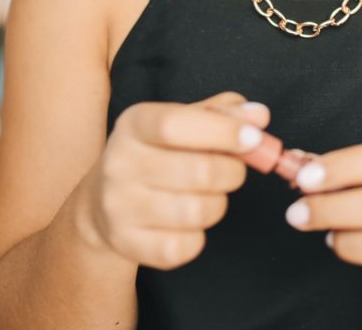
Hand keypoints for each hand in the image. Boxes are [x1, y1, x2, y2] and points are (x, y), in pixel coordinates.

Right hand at [81, 91, 270, 269]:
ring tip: (211, 195)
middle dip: (232, 172)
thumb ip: (223, 113)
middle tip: (235, 170)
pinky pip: (183, 247)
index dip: (222, 131)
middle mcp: (120, 162)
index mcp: (134, 122)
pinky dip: (199, 236)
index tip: (254, 139)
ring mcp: (119, 205)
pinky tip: (190, 222)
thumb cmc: (157, 151)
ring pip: (196, 211)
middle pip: (198, 172)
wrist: (103, 199)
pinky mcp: (126, 242)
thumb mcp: (183, 121)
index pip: (176, 124)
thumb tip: (259, 116)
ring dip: (218, 204)